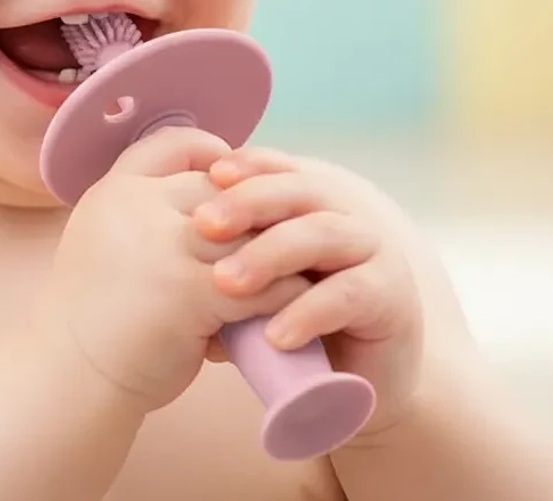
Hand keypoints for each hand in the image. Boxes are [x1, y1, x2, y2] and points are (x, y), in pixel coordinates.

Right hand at [34, 128, 312, 413]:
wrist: (68, 375)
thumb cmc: (95, 314)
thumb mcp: (106, 239)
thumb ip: (147, 214)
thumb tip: (217, 198)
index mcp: (115, 189)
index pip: (173, 143)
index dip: (211, 152)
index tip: (234, 175)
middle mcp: (136, 206)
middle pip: (221, 189)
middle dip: (258, 212)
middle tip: (290, 230)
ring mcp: (162, 246)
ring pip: (247, 233)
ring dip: (282, 253)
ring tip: (305, 266)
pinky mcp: (188, 292)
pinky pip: (258, 284)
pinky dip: (286, 295)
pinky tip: (300, 305)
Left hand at [192, 147, 424, 433]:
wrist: (353, 387)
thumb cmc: (292, 323)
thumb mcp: (254, 282)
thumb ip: (225, 254)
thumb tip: (161, 243)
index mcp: (310, 202)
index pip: (277, 167)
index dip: (245, 166)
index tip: (204, 175)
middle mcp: (344, 215)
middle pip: (297, 190)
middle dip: (248, 202)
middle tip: (202, 225)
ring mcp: (372, 252)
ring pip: (322, 233)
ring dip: (270, 254)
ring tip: (225, 283)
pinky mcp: (391, 297)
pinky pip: (349, 294)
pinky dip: (308, 311)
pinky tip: (274, 334)